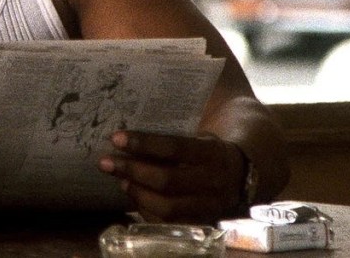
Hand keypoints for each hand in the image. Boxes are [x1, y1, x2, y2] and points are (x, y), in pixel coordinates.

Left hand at [98, 130, 244, 222]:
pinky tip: (134, 196)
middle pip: (166, 180)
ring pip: (167, 207)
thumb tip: (131, 125)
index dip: (144, 143)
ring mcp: (209, 207)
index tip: (116, 138)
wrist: (244, 177)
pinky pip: (169, 223)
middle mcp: (212, 182)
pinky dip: (147, 211)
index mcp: (211, 153)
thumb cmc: (208, 150)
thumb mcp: (200, 136)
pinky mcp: (202, 223)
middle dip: (132, 170)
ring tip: (120, 180)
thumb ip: (173, 133)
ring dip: (137, 193)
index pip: (174, 147)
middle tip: (106, 162)